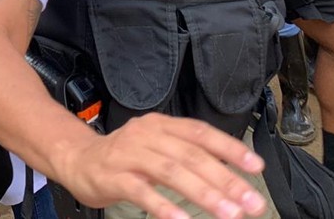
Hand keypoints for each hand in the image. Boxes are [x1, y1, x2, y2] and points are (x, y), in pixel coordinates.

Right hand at [60, 113, 266, 218]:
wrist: (77, 158)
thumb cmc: (124, 157)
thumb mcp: (156, 147)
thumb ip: (187, 155)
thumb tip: (231, 175)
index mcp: (161, 125)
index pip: (200, 133)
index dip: (230, 149)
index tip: (256, 168)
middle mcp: (146, 135)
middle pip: (191, 155)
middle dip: (225, 180)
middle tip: (250, 203)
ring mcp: (128, 154)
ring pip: (171, 172)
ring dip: (203, 194)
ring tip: (228, 214)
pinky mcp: (113, 176)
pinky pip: (142, 191)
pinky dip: (164, 206)